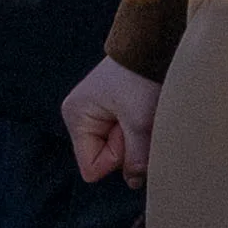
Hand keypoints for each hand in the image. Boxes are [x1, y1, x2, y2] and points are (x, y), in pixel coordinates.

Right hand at [61, 55, 159, 189]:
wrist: (152, 44)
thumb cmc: (140, 76)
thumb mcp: (140, 121)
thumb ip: (136, 158)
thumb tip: (134, 182)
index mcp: (76, 117)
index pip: (91, 167)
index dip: (114, 158)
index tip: (127, 132)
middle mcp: (81, 117)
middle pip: (105, 159)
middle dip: (127, 146)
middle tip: (138, 118)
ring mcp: (96, 115)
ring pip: (118, 149)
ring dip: (136, 138)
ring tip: (142, 111)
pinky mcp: (112, 112)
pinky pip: (125, 137)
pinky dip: (138, 130)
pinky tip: (143, 111)